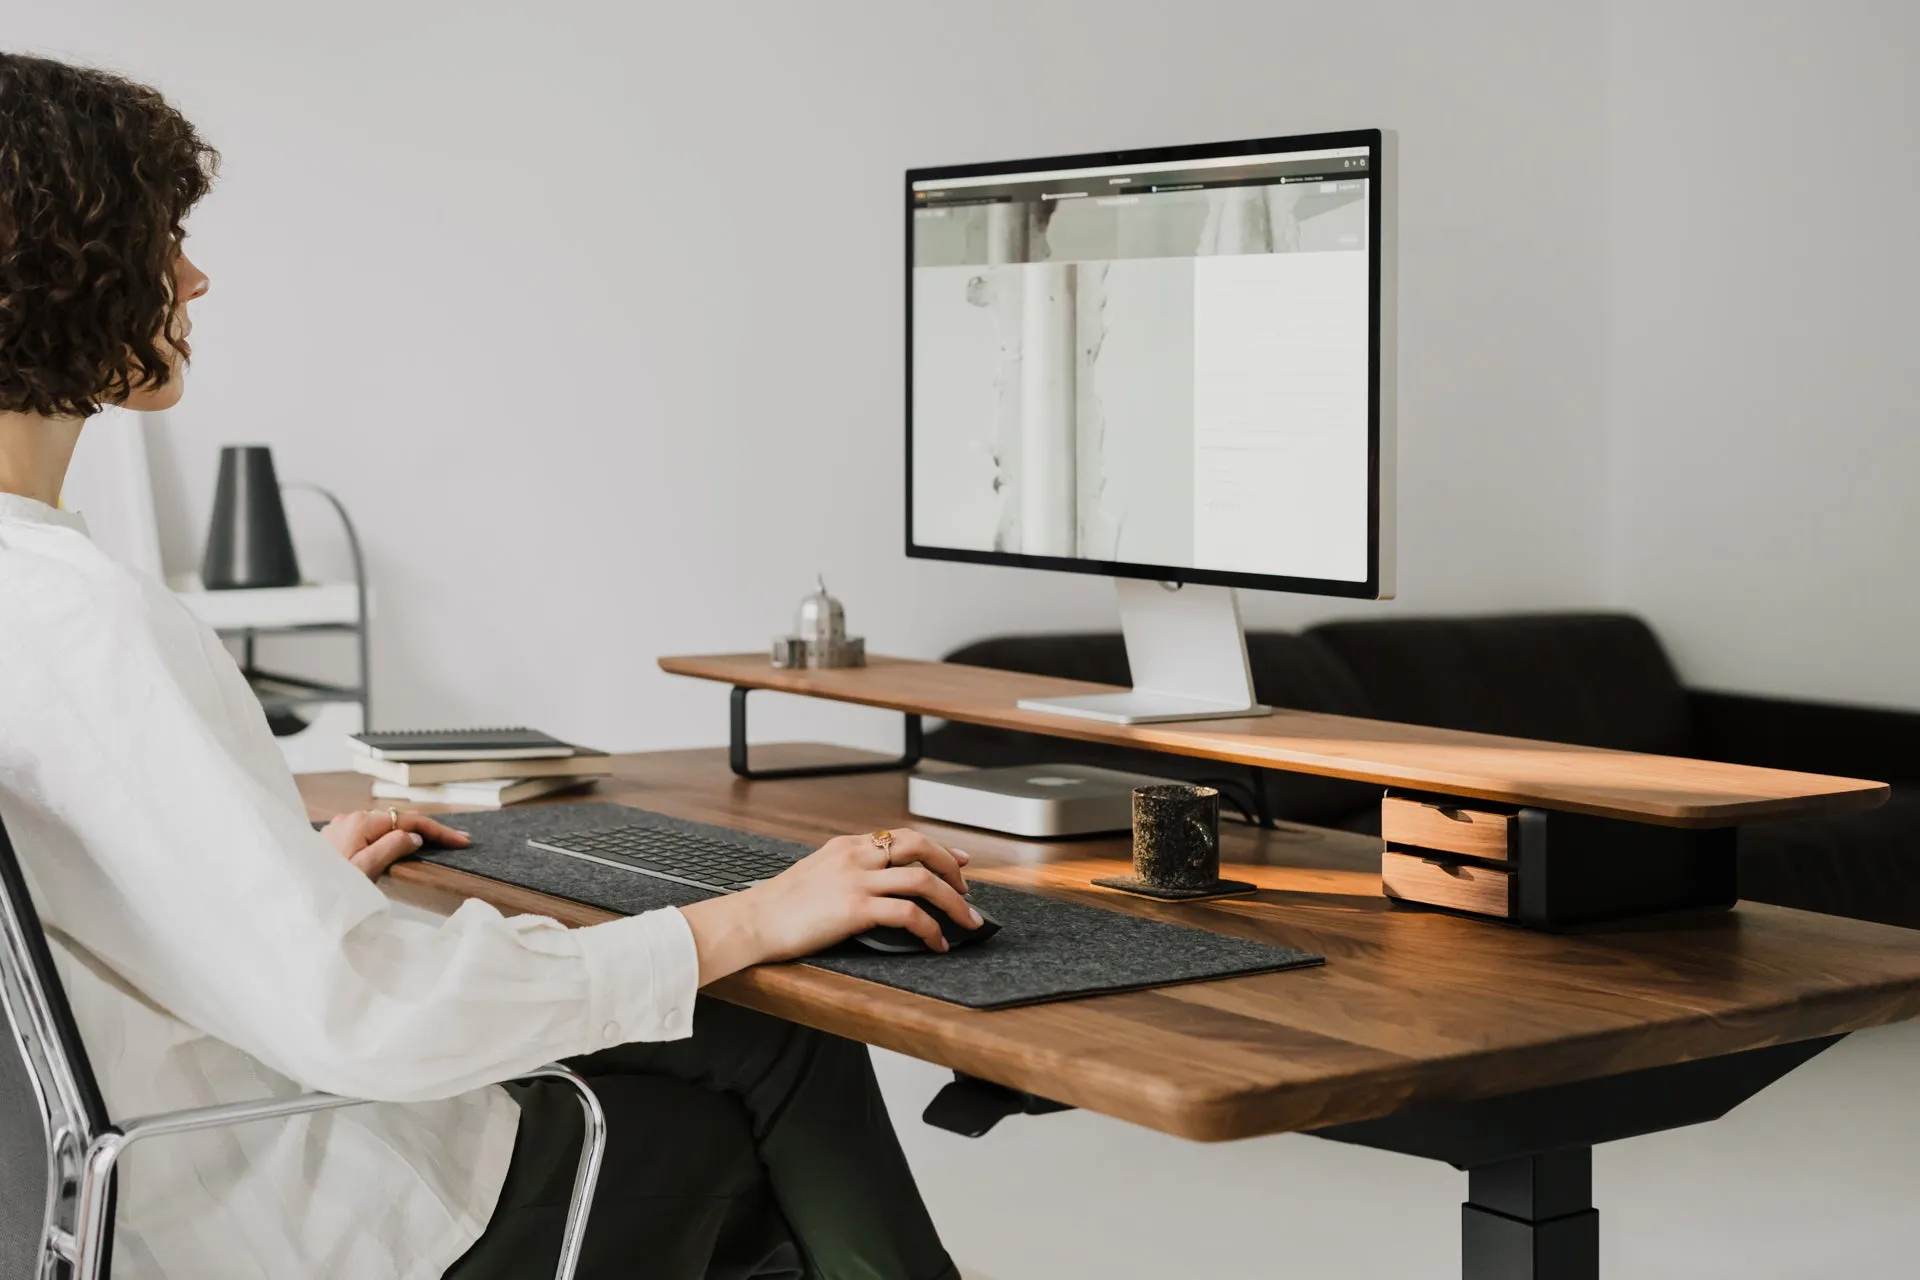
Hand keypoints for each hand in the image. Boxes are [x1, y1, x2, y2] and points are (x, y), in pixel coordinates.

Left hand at [321, 807, 471, 880]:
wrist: (294, 894)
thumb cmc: (327, 886)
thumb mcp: (366, 869)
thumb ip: (392, 847)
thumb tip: (415, 836)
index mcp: (362, 823)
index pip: (410, 820)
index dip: (438, 830)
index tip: (461, 840)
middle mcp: (352, 818)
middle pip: (398, 820)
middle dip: (427, 829)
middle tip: (455, 841)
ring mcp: (342, 827)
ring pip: (384, 826)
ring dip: (408, 833)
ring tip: (433, 842)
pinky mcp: (336, 838)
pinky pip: (370, 833)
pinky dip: (389, 837)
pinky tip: (399, 845)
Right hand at [679, 828, 979, 982]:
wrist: (752, 920)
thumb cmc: (779, 905)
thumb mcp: (816, 872)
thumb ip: (847, 870)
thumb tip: (875, 883)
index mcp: (847, 845)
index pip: (902, 836)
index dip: (937, 848)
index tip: (958, 861)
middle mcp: (855, 856)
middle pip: (920, 846)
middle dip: (952, 867)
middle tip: (967, 890)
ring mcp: (856, 880)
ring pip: (923, 879)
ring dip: (953, 901)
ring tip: (967, 920)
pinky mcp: (855, 908)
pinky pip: (909, 914)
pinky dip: (931, 929)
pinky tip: (938, 942)